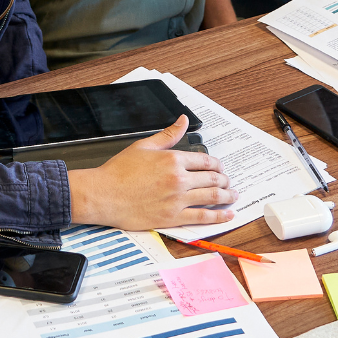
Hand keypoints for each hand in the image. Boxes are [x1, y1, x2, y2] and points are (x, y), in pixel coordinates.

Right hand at [66, 116, 236, 229]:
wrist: (104, 194)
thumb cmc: (119, 172)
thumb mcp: (144, 146)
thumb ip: (168, 135)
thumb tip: (182, 120)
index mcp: (173, 159)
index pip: (205, 161)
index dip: (217, 165)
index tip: (220, 169)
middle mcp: (178, 179)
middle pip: (212, 179)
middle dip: (224, 180)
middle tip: (228, 183)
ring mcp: (177, 199)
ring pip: (212, 197)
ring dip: (227, 197)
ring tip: (233, 196)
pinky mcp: (172, 217)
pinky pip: (202, 217)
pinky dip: (218, 217)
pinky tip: (227, 215)